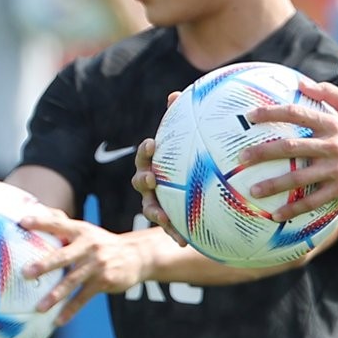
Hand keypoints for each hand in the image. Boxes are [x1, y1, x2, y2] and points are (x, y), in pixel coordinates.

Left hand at [19, 210, 145, 324]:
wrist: (137, 255)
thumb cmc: (102, 244)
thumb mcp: (87, 231)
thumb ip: (63, 225)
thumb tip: (36, 213)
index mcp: (81, 231)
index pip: (59, 224)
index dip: (41, 222)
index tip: (22, 222)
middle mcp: (89, 246)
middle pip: (64, 256)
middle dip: (45, 265)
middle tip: (26, 273)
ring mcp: (98, 264)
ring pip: (73, 281)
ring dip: (56, 295)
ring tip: (40, 307)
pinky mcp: (105, 281)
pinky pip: (84, 297)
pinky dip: (71, 310)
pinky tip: (58, 320)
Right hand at [131, 92, 188, 246]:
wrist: (197, 190)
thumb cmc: (188, 160)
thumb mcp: (186, 142)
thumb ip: (181, 120)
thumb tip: (174, 94)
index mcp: (154, 164)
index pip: (144, 156)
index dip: (145, 151)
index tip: (152, 144)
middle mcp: (151, 184)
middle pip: (140, 182)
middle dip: (144, 180)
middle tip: (152, 178)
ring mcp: (157, 203)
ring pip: (150, 209)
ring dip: (155, 212)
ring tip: (163, 217)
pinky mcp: (169, 221)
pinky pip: (169, 229)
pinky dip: (175, 234)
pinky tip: (185, 242)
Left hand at [242, 80, 337, 218]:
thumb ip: (329, 92)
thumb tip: (301, 82)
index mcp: (332, 124)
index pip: (298, 113)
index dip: (273, 112)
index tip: (251, 116)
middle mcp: (331, 146)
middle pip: (291, 147)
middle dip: (264, 152)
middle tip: (242, 157)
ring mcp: (335, 170)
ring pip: (299, 178)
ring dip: (274, 184)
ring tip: (253, 190)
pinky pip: (312, 201)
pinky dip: (293, 208)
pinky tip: (276, 214)